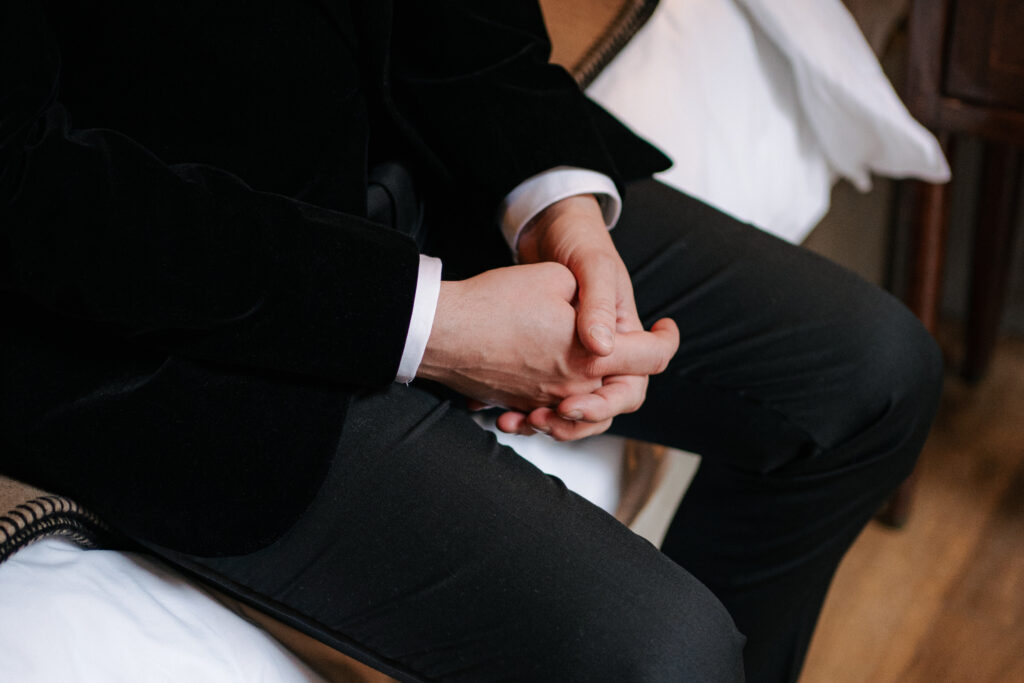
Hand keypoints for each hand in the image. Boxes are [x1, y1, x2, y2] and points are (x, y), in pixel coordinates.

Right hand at [417, 263, 677, 414]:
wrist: (442, 330)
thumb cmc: (496, 301)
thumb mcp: (555, 278)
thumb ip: (587, 296)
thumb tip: (592, 307)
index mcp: (594, 355)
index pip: (653, 358)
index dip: (668, 340)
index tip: (666, 327)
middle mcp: (575, 386)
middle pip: (622, 393)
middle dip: (628, 371)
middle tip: (624, 348)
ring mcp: (546, 399)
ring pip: (585, 411)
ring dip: (592, 397)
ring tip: (590, 365)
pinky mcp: (519, 403)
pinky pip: (547, 412)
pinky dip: (552, 405)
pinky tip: (547, 383)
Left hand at [502, 194, 678, 439]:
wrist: (542, 231)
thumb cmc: (577, 241)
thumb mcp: (591, 266)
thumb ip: (597, 305)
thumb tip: (601, 347)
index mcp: (622, 327)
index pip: (646, 365)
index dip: (629, 386)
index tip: (596, 392)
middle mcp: (601, 349)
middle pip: (608, 402)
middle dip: (583, 417)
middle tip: (558, 413)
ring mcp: (573, 359)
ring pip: (574, 410)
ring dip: (552, 424)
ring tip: (525, 421)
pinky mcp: (544, 364)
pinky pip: (544, 401)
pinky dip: (525, 414)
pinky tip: (501, 414)